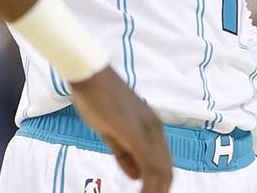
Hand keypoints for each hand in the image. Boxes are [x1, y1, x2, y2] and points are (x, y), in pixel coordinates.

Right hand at [71, 68, 172, 191]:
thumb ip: (124, 154)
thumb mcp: (111, 132)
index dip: (158, 185)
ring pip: (162, 171)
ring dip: (154, 192)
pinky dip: (148, 187)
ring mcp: (148, 131)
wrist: (89, 75)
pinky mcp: (137, 133)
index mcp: (151, 128)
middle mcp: (155, 129)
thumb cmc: (97, 98)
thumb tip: (136, 177)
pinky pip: (150, 166)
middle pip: (167, 171)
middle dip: (158, 192)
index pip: (163, 164)